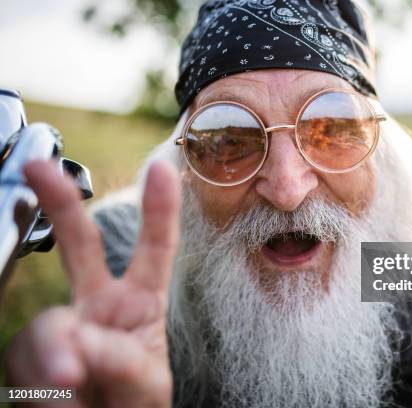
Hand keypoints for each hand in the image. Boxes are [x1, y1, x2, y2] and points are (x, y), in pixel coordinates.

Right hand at [6, 159, 180, 406]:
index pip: (154, 250)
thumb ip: (120, 359)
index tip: (161, 167)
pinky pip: (22, 357)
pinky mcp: (29, 356)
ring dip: (55, 355)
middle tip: (40, 168)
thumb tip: (75, 341)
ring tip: (73, 385)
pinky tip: (59, 397)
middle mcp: (98, 305)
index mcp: (139, 304)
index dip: (160, 209)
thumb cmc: (135, 404)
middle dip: (61, 203)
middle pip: (80, 244)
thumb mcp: (146, 384)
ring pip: (45, 323)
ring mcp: (62, 328)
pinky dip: (40, 380)